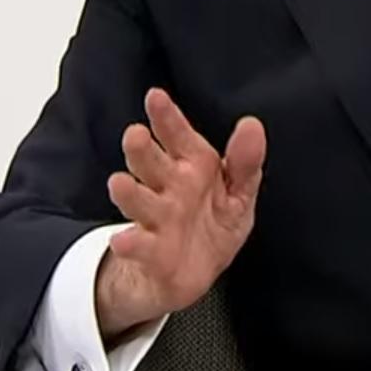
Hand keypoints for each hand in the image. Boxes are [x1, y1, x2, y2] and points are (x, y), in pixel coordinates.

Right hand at [95, 88, 265, 337]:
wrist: (192, 274)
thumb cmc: (213, 223)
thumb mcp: (239, 193)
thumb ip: (245, 162)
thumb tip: (252, 125)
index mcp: (192, 166)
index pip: (178, 136)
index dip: (167, 117)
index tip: (155, 96)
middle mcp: (169, 188)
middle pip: (151, 164)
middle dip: (142, 150)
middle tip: (135, 135)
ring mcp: (157, 219)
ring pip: (139, 201)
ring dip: (129, 193)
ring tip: (119, 182)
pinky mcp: (151, 252)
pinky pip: (140, 246)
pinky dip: (131, 244)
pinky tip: (123, 240)